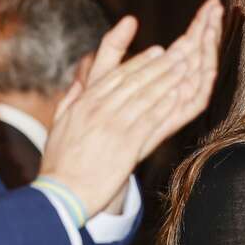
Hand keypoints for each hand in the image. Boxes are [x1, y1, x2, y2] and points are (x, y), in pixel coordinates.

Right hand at [40, 0, 223, 216]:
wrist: (62, 193)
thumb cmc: (60, 163)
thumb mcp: (59, 126)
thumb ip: (71, 101)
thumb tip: (79, 84)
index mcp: (84, 103)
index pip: (116, 75)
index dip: (140, 61)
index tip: (158, 51)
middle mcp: (99, 109)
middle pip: (135, 80)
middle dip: (160, 64)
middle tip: (180, 51)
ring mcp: (113, 125)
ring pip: (145, 96)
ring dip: (167, 79)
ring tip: (186, 66)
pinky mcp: (126, 144)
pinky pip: (150, 119)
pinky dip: (165, 105)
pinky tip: (179, 95)